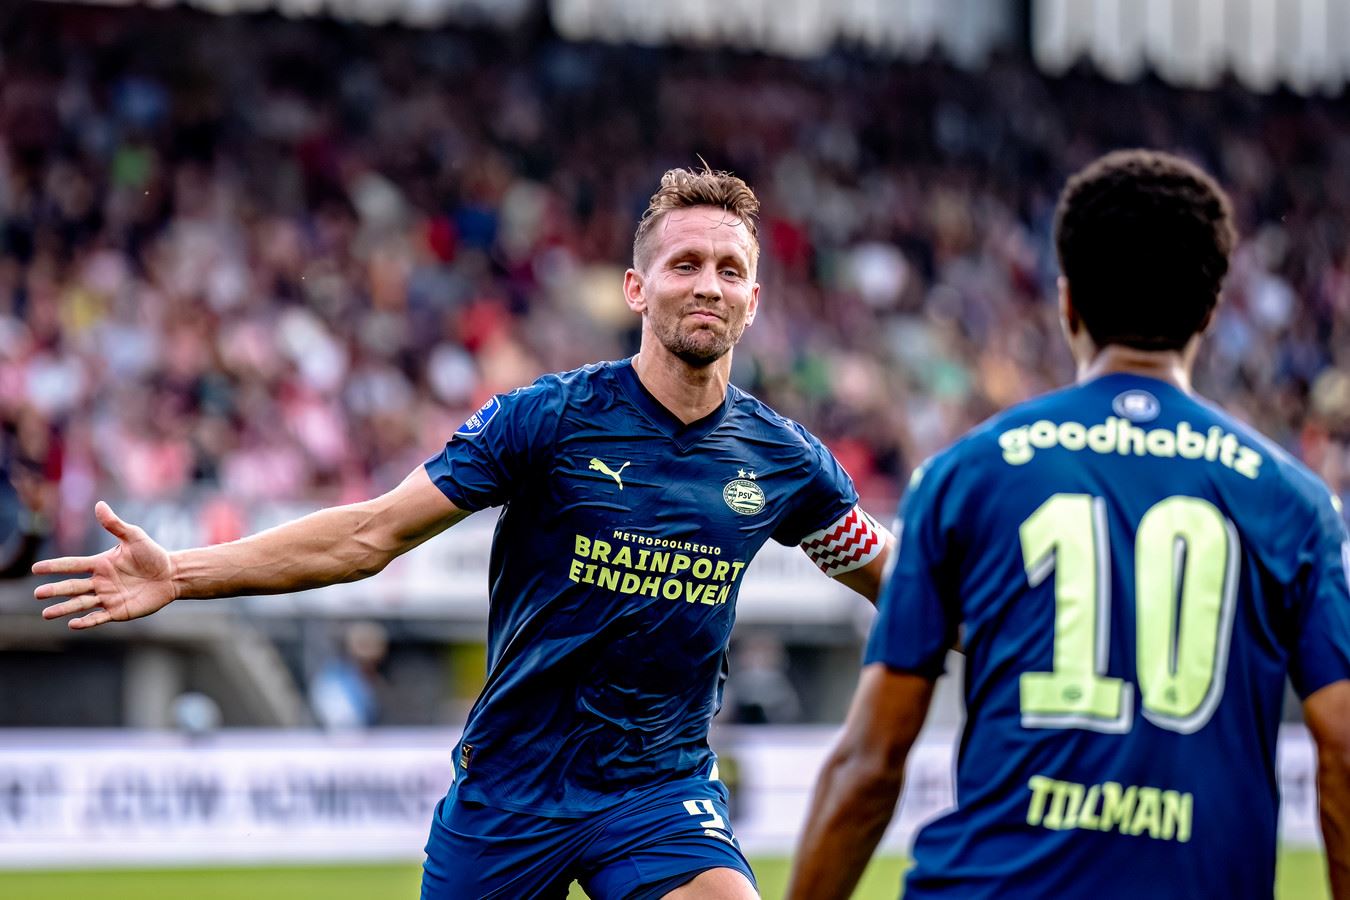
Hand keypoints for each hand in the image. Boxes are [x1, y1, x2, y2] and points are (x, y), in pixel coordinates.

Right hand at [33, 501, 177, 629]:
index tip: (36, 568)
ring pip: (80, 604)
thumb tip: (99, 505)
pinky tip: (73, 624)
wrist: (172, 575)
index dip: (54, 566)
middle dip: (55, 590)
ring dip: (64, 608)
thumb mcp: (134, 537)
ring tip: (47, 614)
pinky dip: (86, 622)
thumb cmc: (152, 554)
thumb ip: (115, 524)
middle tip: (38, 593)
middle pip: (72, 587)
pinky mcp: (117, 611)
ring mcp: (107, 597)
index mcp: (100, 564)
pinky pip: (99, 617)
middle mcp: (99, 582)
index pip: (72, 565)